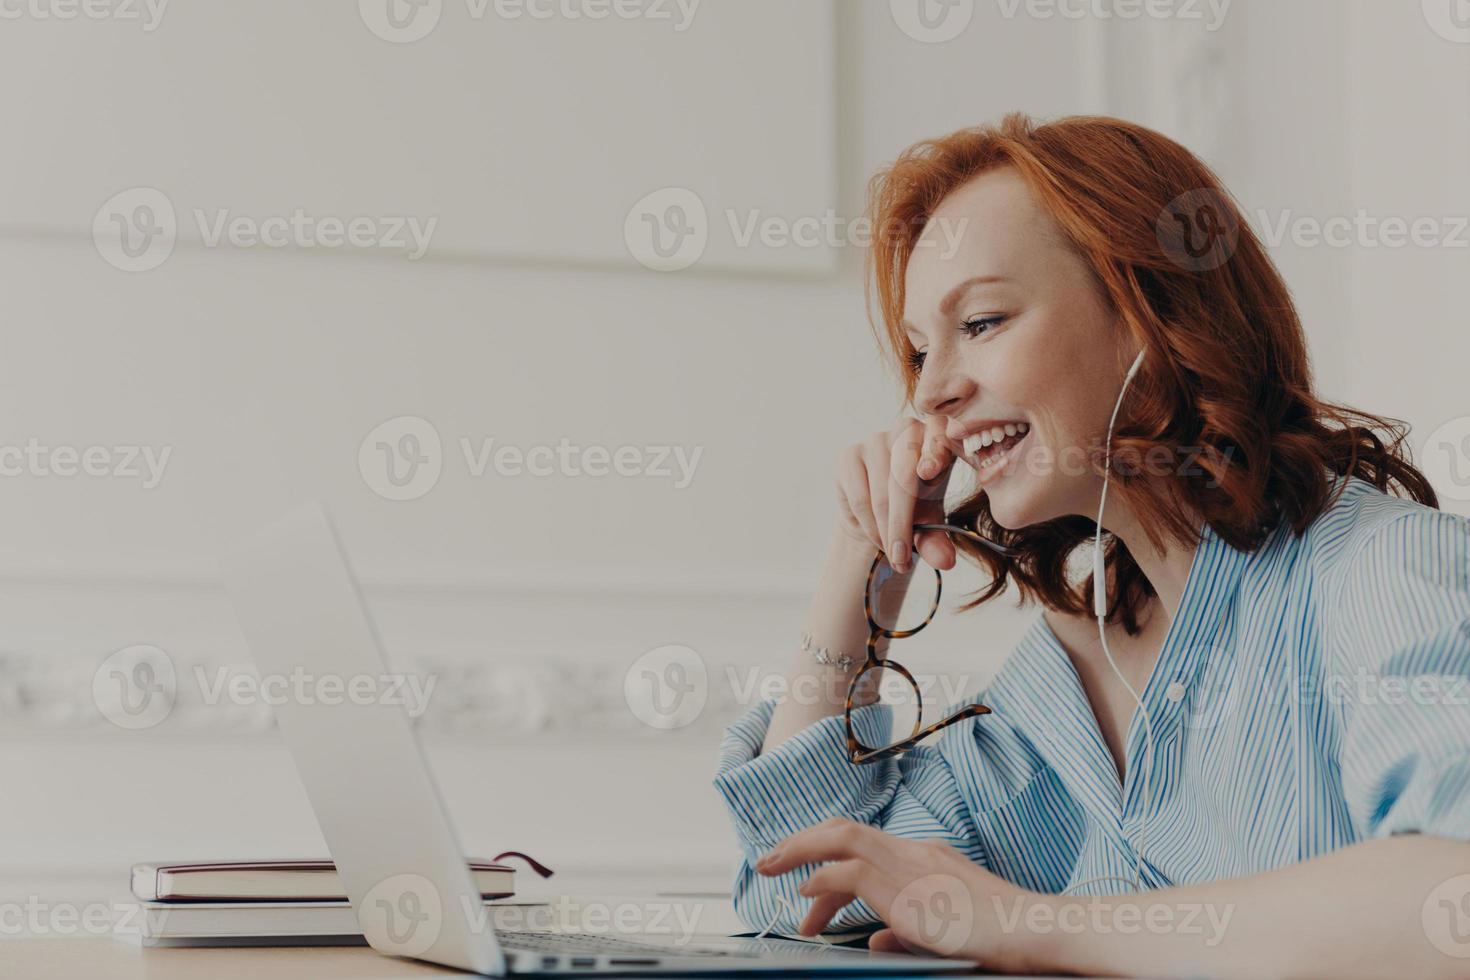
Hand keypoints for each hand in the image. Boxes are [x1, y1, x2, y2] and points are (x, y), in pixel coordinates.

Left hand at [754, 817, 1040, 971]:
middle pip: (844, 830)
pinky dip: (822, 880)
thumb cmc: (1001, 935)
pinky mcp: (907, 888)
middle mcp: (914, 851)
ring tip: (770, 868)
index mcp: (925, 856)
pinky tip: (805, 896)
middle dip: (801, 842)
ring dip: (800, 851)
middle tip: (769, 862)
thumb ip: (904, 933)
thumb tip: (874, 940)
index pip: (864, 845)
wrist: (1033, 929)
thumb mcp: (944, 932)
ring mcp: (911, 864)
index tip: (803, 881)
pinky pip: (850, 872)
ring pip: (840, 839)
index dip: (827, 858)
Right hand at [834, 416, 957, 574]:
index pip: (940, 436)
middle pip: (904, 474)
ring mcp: (876, 440)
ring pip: (881, 492)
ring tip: (894, 554)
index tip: (929, 473)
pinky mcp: (850, 455)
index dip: (935, 451)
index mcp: (940, 436)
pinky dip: (869, 525)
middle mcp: (907, 430)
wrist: (879, 512)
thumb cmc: (917, 508)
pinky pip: (860, 497)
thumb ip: (938, 541)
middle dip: (902, 523)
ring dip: (886, 531)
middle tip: (902, 559)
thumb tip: (946, 561)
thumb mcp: (932, 524)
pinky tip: (877, 538)